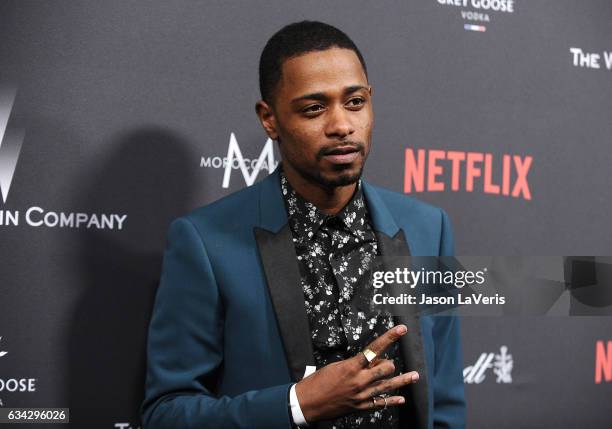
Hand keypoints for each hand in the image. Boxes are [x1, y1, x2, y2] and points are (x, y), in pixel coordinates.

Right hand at [294, 324, 418, 422]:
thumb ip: (355, 364)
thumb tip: (371, 361)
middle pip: (385, 368)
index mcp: (351, 367)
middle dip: (389, 364)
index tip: (401, 329)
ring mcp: (361, 395)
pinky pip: (380, 404)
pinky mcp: (360, 407)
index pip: (375, 348)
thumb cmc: (318, 381)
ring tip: (415, 376)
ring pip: (387, 386)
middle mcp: (359, 381)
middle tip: (388, 363)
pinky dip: (391, 400)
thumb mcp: (336, 366)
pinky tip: (401, 398)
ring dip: (403, 380)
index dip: (390, 337)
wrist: (307, 403)